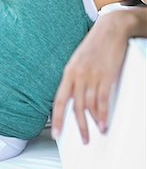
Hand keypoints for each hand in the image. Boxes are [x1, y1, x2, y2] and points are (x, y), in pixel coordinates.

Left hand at [51, 11, 132, 143]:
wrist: (110, 29)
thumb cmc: (95, 44)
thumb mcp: (78, 59)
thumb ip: (74, 76)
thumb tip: (73, 93)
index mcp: (69, 71)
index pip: (60, 100)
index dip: (57, 119)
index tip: (57, 134)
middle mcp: (78, 75)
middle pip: (76, 107)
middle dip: (79, 126)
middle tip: (84, 140)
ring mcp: (92, 76)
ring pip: (90, 106)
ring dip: (93, 123)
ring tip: (97, 132)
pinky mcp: (106, 76)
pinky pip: (102, 100)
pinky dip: (103, 114)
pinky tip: (104, 123)